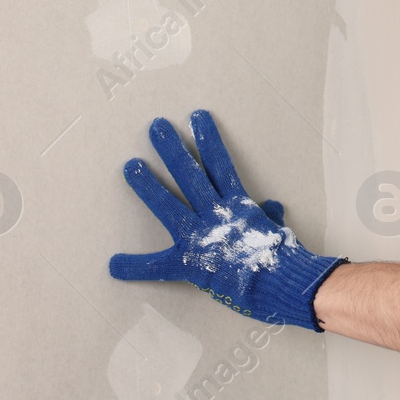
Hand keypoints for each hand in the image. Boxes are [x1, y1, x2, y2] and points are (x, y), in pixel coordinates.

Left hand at [108, 109, 345, 330]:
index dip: (208, 140)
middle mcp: (218, 214)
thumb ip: (270, 216)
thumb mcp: (279, 229)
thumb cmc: (285, 258)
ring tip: (130, 166)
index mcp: (240, 206)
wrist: (282, 282)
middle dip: (172, 150)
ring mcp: (202, 236)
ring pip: (170, 205)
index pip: (221, 165)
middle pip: (191, 175)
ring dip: (148, 186)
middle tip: (156, 126)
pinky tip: (114, 265)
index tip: (197, 117)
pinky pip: (159, 266)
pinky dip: (136, 266)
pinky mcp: (192, 263)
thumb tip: (271, 205)